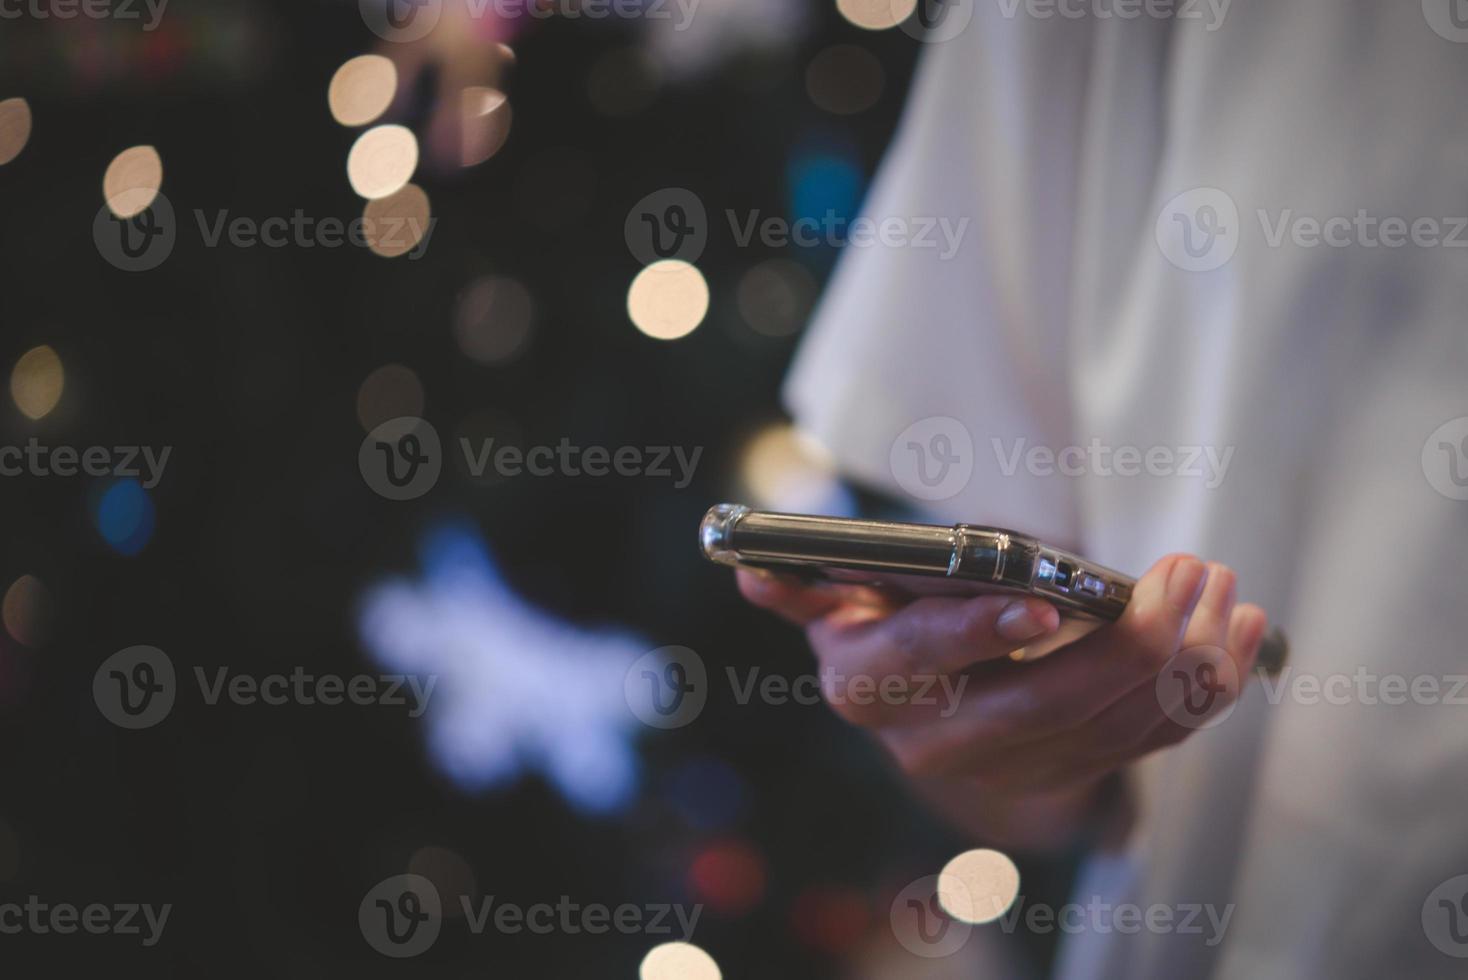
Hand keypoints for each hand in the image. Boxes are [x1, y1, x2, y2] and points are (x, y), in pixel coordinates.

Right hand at [736, 554, 1268, 848]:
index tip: (1034, 600)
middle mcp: (931, 744)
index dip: (972, 633)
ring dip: (1183, 662)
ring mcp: (1003, 772)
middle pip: (1041, 704)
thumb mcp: (838, 602)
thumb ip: (805, 584)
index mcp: (869, 686)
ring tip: (1225, 589)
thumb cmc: (888, 626)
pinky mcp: (1063, 781)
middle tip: (1190, 571)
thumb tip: (751, 572)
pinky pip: (1144, 747)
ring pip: (1108, 727)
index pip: (920, 662)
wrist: (927, 716)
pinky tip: (1237, 639)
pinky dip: (1199, 695)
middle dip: (1127, 641)